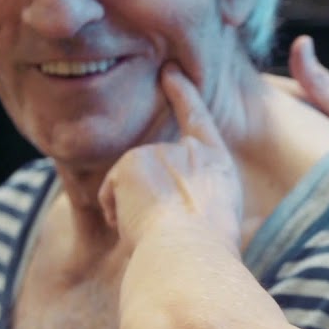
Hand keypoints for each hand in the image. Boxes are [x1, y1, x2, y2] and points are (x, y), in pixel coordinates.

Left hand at [99, 65, 243, 252]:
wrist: (192, 257)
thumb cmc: (208, 253)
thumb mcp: (218, 219)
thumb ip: (198, 196)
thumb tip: (173, 207)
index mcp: (218, 165)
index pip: (198, 118)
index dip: (183, 93)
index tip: (169, 71)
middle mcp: (189, 151)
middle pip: (151, 166)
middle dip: (146, 198)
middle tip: (167, 233)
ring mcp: (159, 152)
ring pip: (130, 183)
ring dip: (134, 210)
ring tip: (157, 233)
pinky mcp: (132, 163)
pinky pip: (110, 194)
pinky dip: (116, 214)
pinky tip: (137, 227)